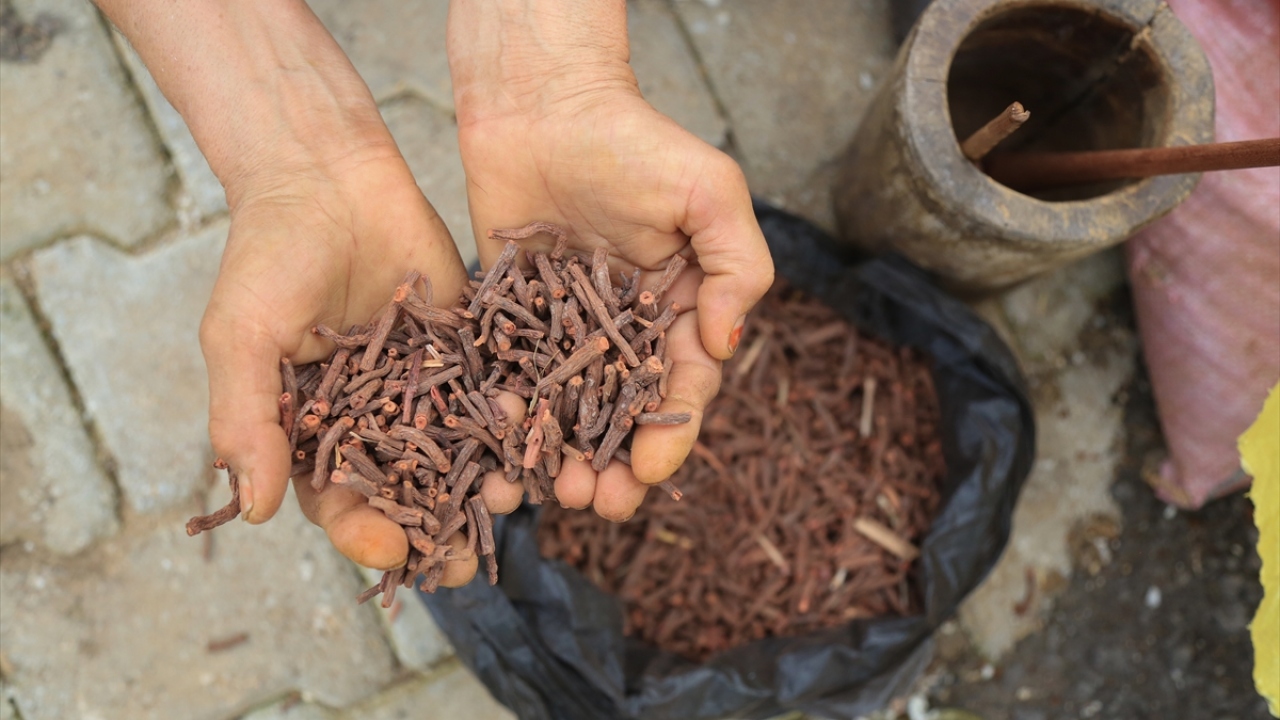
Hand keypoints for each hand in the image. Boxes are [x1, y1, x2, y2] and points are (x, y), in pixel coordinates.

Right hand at [90, 0, 485, 582]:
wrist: (327, 174)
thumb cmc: (268, 255)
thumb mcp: (242, 336)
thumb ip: (245, 419)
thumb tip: (252, 509)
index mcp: (312, 430)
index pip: (338, 502)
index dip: (363, 532)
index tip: (393, 551)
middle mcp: (374, 419)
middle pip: (406, 493)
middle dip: (434, 529)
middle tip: (464, 561)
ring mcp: (426, 387)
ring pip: (459, 450)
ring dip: (482, 479)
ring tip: (509, 497)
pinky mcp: (468, 348)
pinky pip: (491, 390)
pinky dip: (512, 416)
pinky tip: (536, 436)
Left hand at [449, 2, 774, 520]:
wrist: (541, 103)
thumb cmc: (634, 141)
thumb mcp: (710, 192)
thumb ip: (737, 267)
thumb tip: (725, 345)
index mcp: (680, 311)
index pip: (682, 389)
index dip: (668, 436)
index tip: (648, 472)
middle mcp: (625, 332)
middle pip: (625, 416)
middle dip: (616, 466)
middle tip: (597, 502)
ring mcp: (566, 333)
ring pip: (569, 414)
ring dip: (565, 458)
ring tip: (552, 490)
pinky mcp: (512, 323)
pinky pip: (513, 380)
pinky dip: (510, 420)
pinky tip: (500, 451)